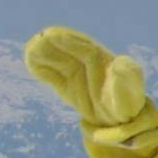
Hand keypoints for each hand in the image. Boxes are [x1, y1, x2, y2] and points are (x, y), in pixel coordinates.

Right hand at [24, 25, 146, 129]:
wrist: (121, 120)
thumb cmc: (127, 105)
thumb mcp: (127, 93)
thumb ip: (123, 80)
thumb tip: (118, 65)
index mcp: (106, 62)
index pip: (87, 49)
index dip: (72, 43)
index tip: (56, 36)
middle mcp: (90, 65)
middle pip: (70, 50)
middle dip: (55, 43)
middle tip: (40, 39)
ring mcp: (78, 74)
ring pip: (59, 61)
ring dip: (45, 54)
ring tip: (31, 50)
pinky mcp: (67, 85)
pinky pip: (53, 75)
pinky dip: (43, 69)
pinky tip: (31, 62)